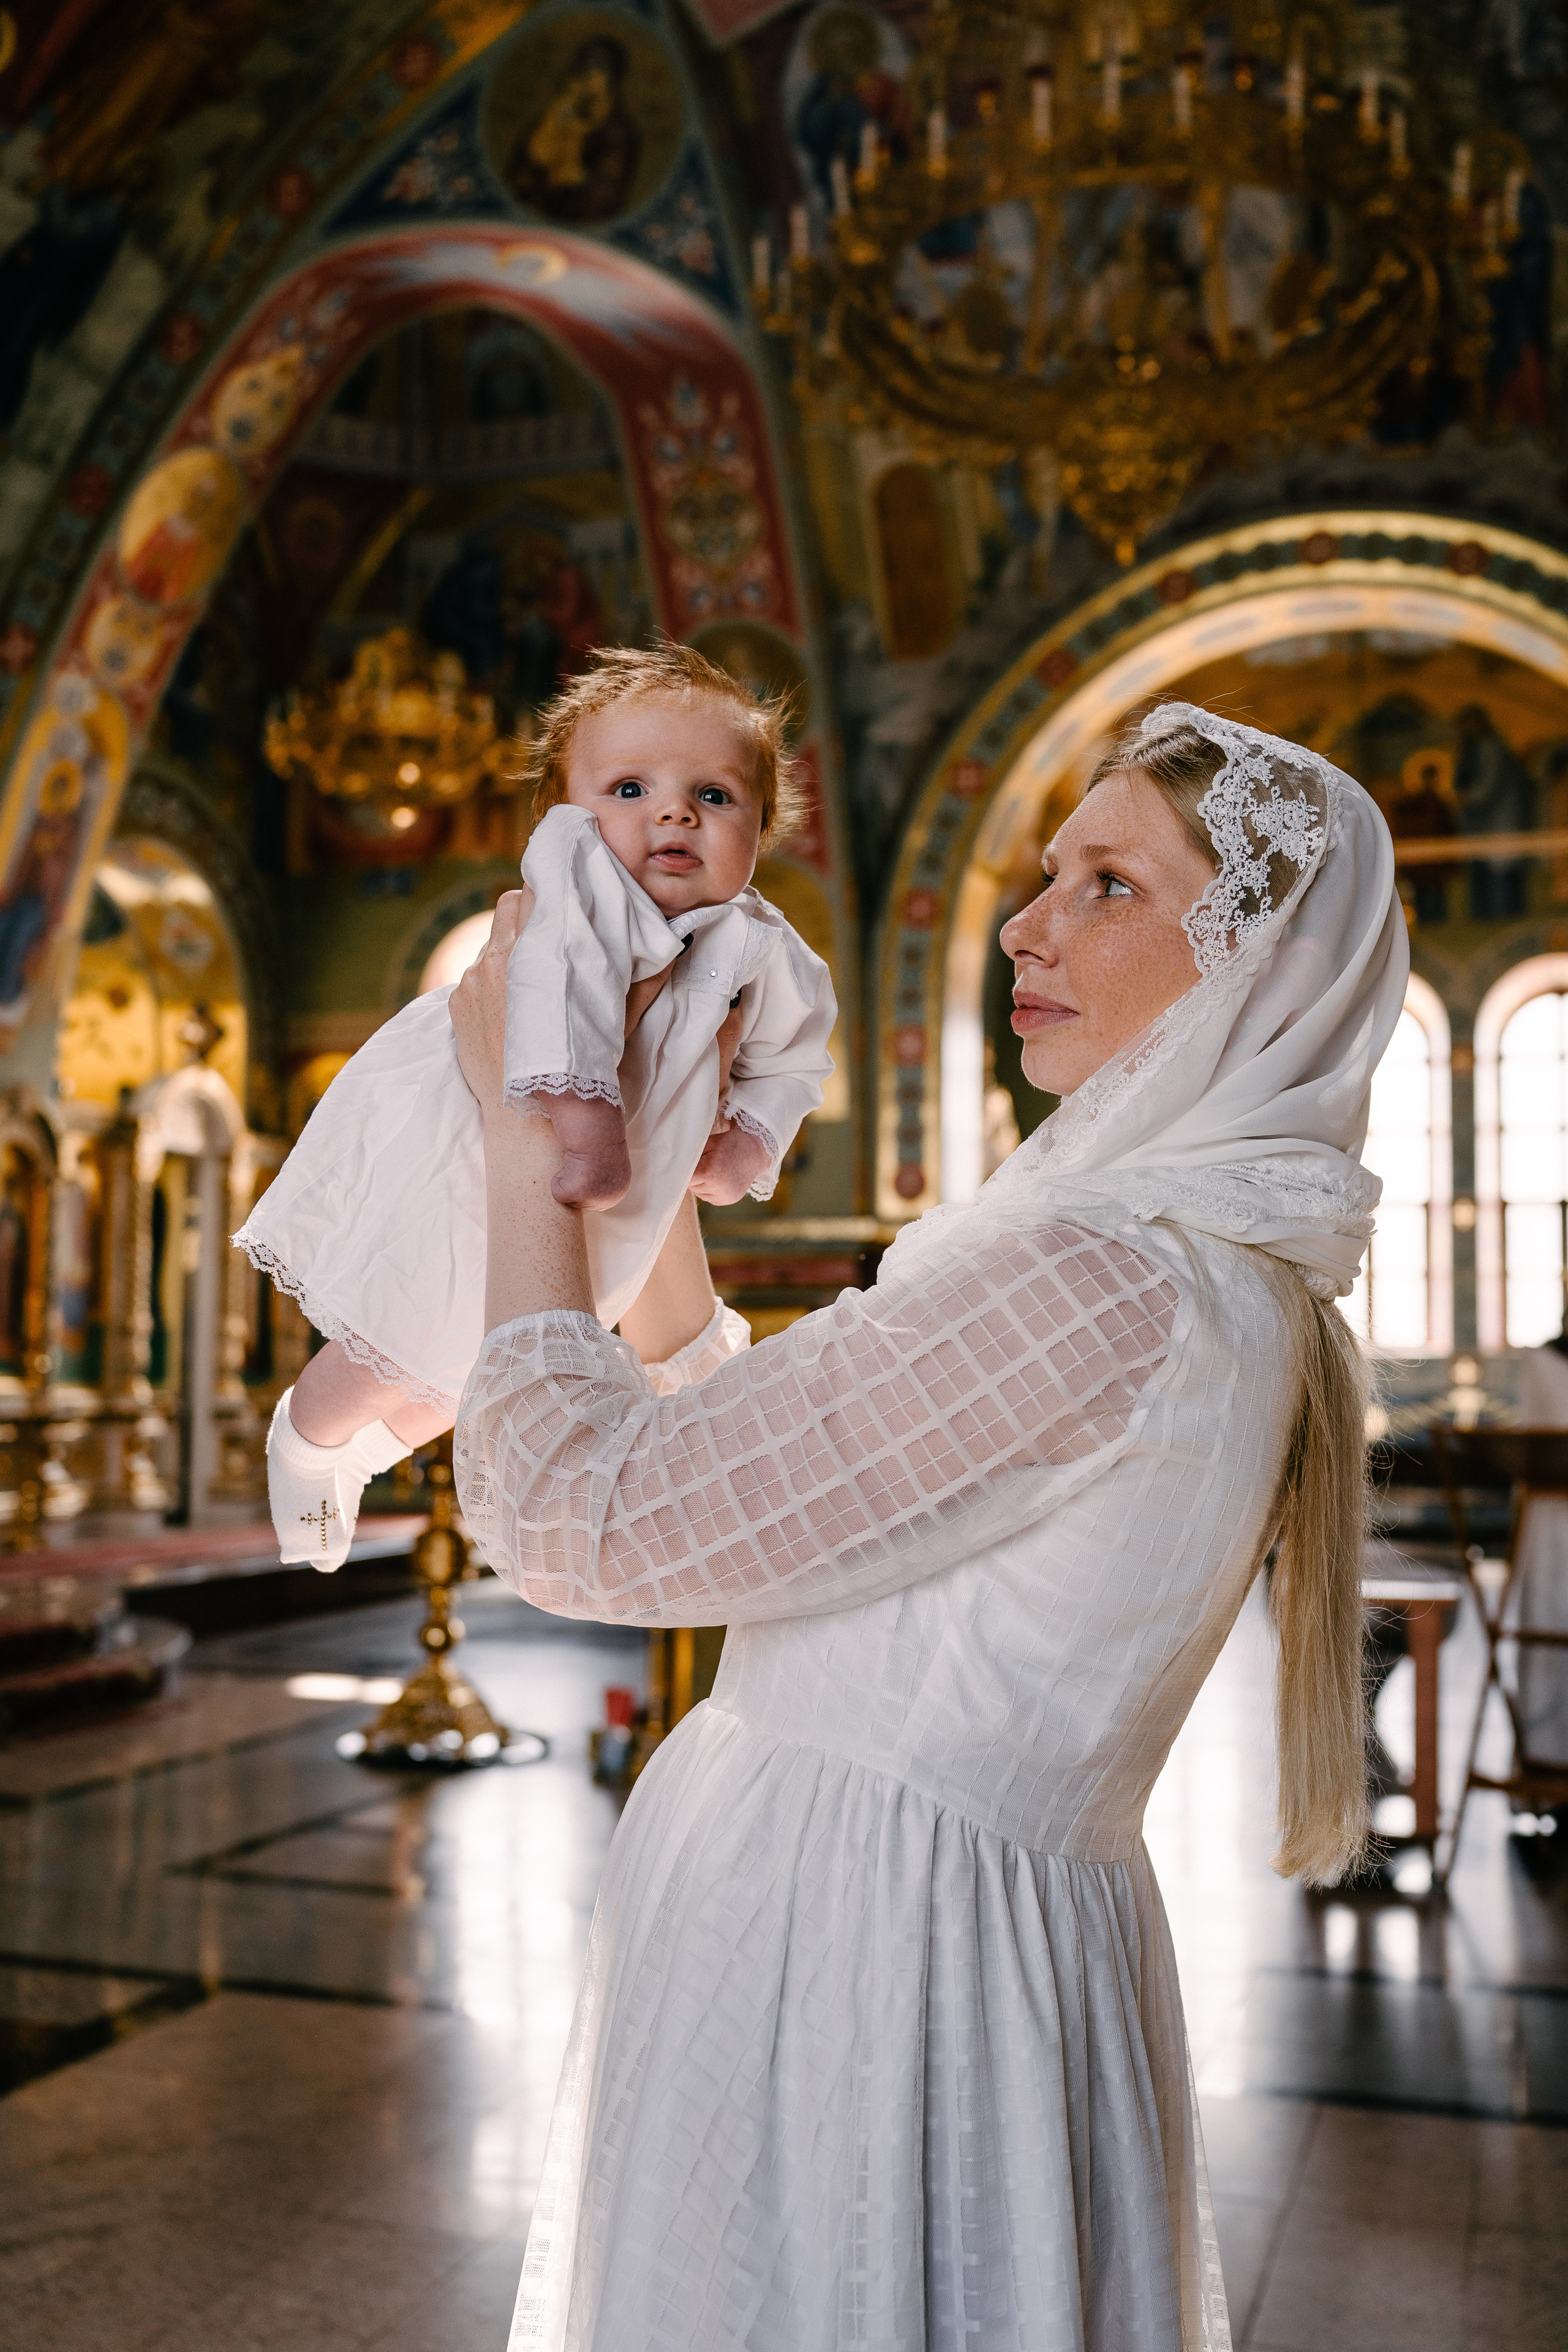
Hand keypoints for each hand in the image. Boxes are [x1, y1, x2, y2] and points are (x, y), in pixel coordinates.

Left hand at [449, 884, 678, 1116]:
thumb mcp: (618, 1021)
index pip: (537, 893)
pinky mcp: (457, 1003)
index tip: (568, 902)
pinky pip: (475, 973)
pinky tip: (514, 1008)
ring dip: (512, 947)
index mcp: (538, 955)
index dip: (554, 895)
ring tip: (535, 976)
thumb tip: (669, 947)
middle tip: (554, 934)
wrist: (530, 1124)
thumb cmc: (580, 1075)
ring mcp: (472, 981)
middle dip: (532, 914)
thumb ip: (641, 980)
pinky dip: (493, 981)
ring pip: (492, 939)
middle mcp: (499, 960)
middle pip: (511, 905)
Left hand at [690, 1121, 771, 1205]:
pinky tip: (719, 1178)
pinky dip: (709, 1189)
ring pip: (699, 1193)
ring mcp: (725, 1196)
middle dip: (693, 1176)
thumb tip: (673, 1165)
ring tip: (713, 1170)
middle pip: (691, 1186)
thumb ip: (690, 1155)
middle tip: (704, 1163)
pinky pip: (709, 1198)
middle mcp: (718, 1187)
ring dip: (700, 1184)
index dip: (682, 1171)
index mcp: (710, 1171)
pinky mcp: (728, 1201)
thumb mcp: (708, 1143)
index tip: (683, 1165)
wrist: (755, 1152)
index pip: (684, 1178)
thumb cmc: (729, 1144)